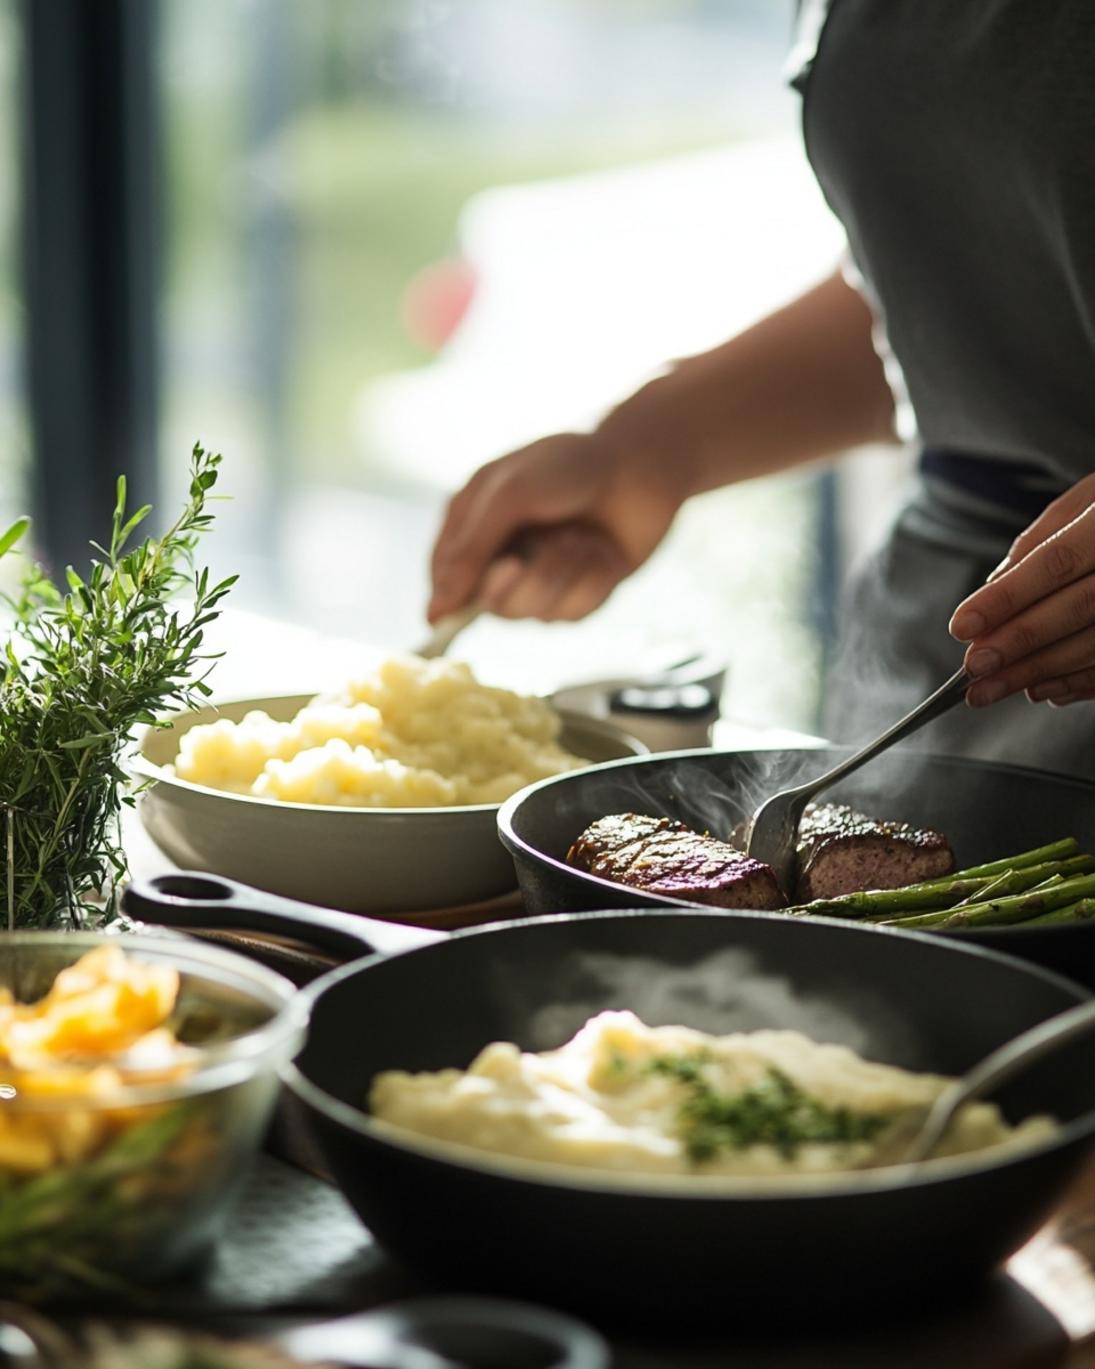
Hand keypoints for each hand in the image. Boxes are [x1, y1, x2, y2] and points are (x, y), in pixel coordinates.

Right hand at [428, 430, 683, 622]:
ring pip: (536, 612)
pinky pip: (574, 612)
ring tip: (581, 537)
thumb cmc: (570, 466)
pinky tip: (604, 549)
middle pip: (492, 605)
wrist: (643, 463)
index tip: (496, 574)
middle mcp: (501, 556)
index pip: (445, 579)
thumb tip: (435, 611)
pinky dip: (593, 580)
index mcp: (471, 524)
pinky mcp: (579, 593)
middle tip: (534, 554)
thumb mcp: (509, 495)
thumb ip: (469, 551)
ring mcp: (540, 576)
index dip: (463, 590)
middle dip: (524, 580)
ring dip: (563, 573)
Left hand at [949, 474, 1094, 706]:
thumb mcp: (1083, 502)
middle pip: (1078, 609)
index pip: (1055, 562)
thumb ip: (1037, 544)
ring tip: (993, 687)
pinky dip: (1079, 682)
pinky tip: (1042, 689)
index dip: (1007, 597)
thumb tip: (991, 590)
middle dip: (1019, 643)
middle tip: (974, 668)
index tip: (962, 626)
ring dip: (1041, 671)